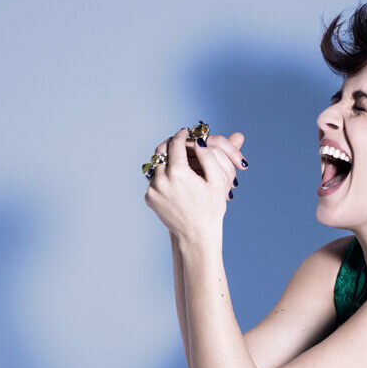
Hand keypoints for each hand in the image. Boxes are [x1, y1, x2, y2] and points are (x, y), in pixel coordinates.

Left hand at [144, 128, 246, 243]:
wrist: (196, 235)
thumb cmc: (211, 209)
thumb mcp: (217, 181)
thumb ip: (208, 157)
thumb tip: (198, 141)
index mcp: (178, 173)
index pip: (176, 144)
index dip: (182, 135)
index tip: (185, 132)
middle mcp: (161, 179)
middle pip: (160, 151)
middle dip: (170, 144)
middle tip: (178, 141)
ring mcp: (153, 190)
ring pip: (156, 165)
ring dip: (165, 160)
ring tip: (176, 160)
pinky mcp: (149, 199)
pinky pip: (154, 181)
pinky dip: (162, 176)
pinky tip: (173, 179)